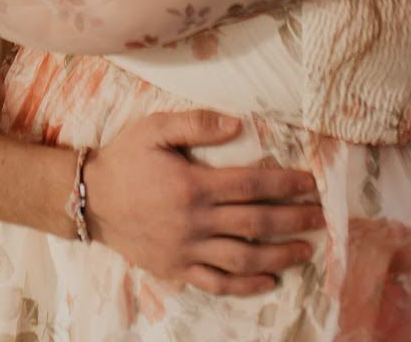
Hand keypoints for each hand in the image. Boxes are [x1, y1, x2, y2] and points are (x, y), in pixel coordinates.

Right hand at [84, 109, 322, 297]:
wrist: (90, 199)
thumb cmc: (125, 159)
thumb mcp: (154, 128)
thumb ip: (196, 123)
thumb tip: (237, 123)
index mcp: (194, 185)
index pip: (252, 185)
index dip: (285, 183)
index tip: (311, 182)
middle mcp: (195, 221)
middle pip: (256, 223)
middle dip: (294, 219)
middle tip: (321, 217)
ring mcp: (187, 250)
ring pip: (243, 259)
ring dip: (280, 256)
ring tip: (306, 250)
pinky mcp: (177, 269)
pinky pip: (217, 283)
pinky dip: (246, 286)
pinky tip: (269, 282)